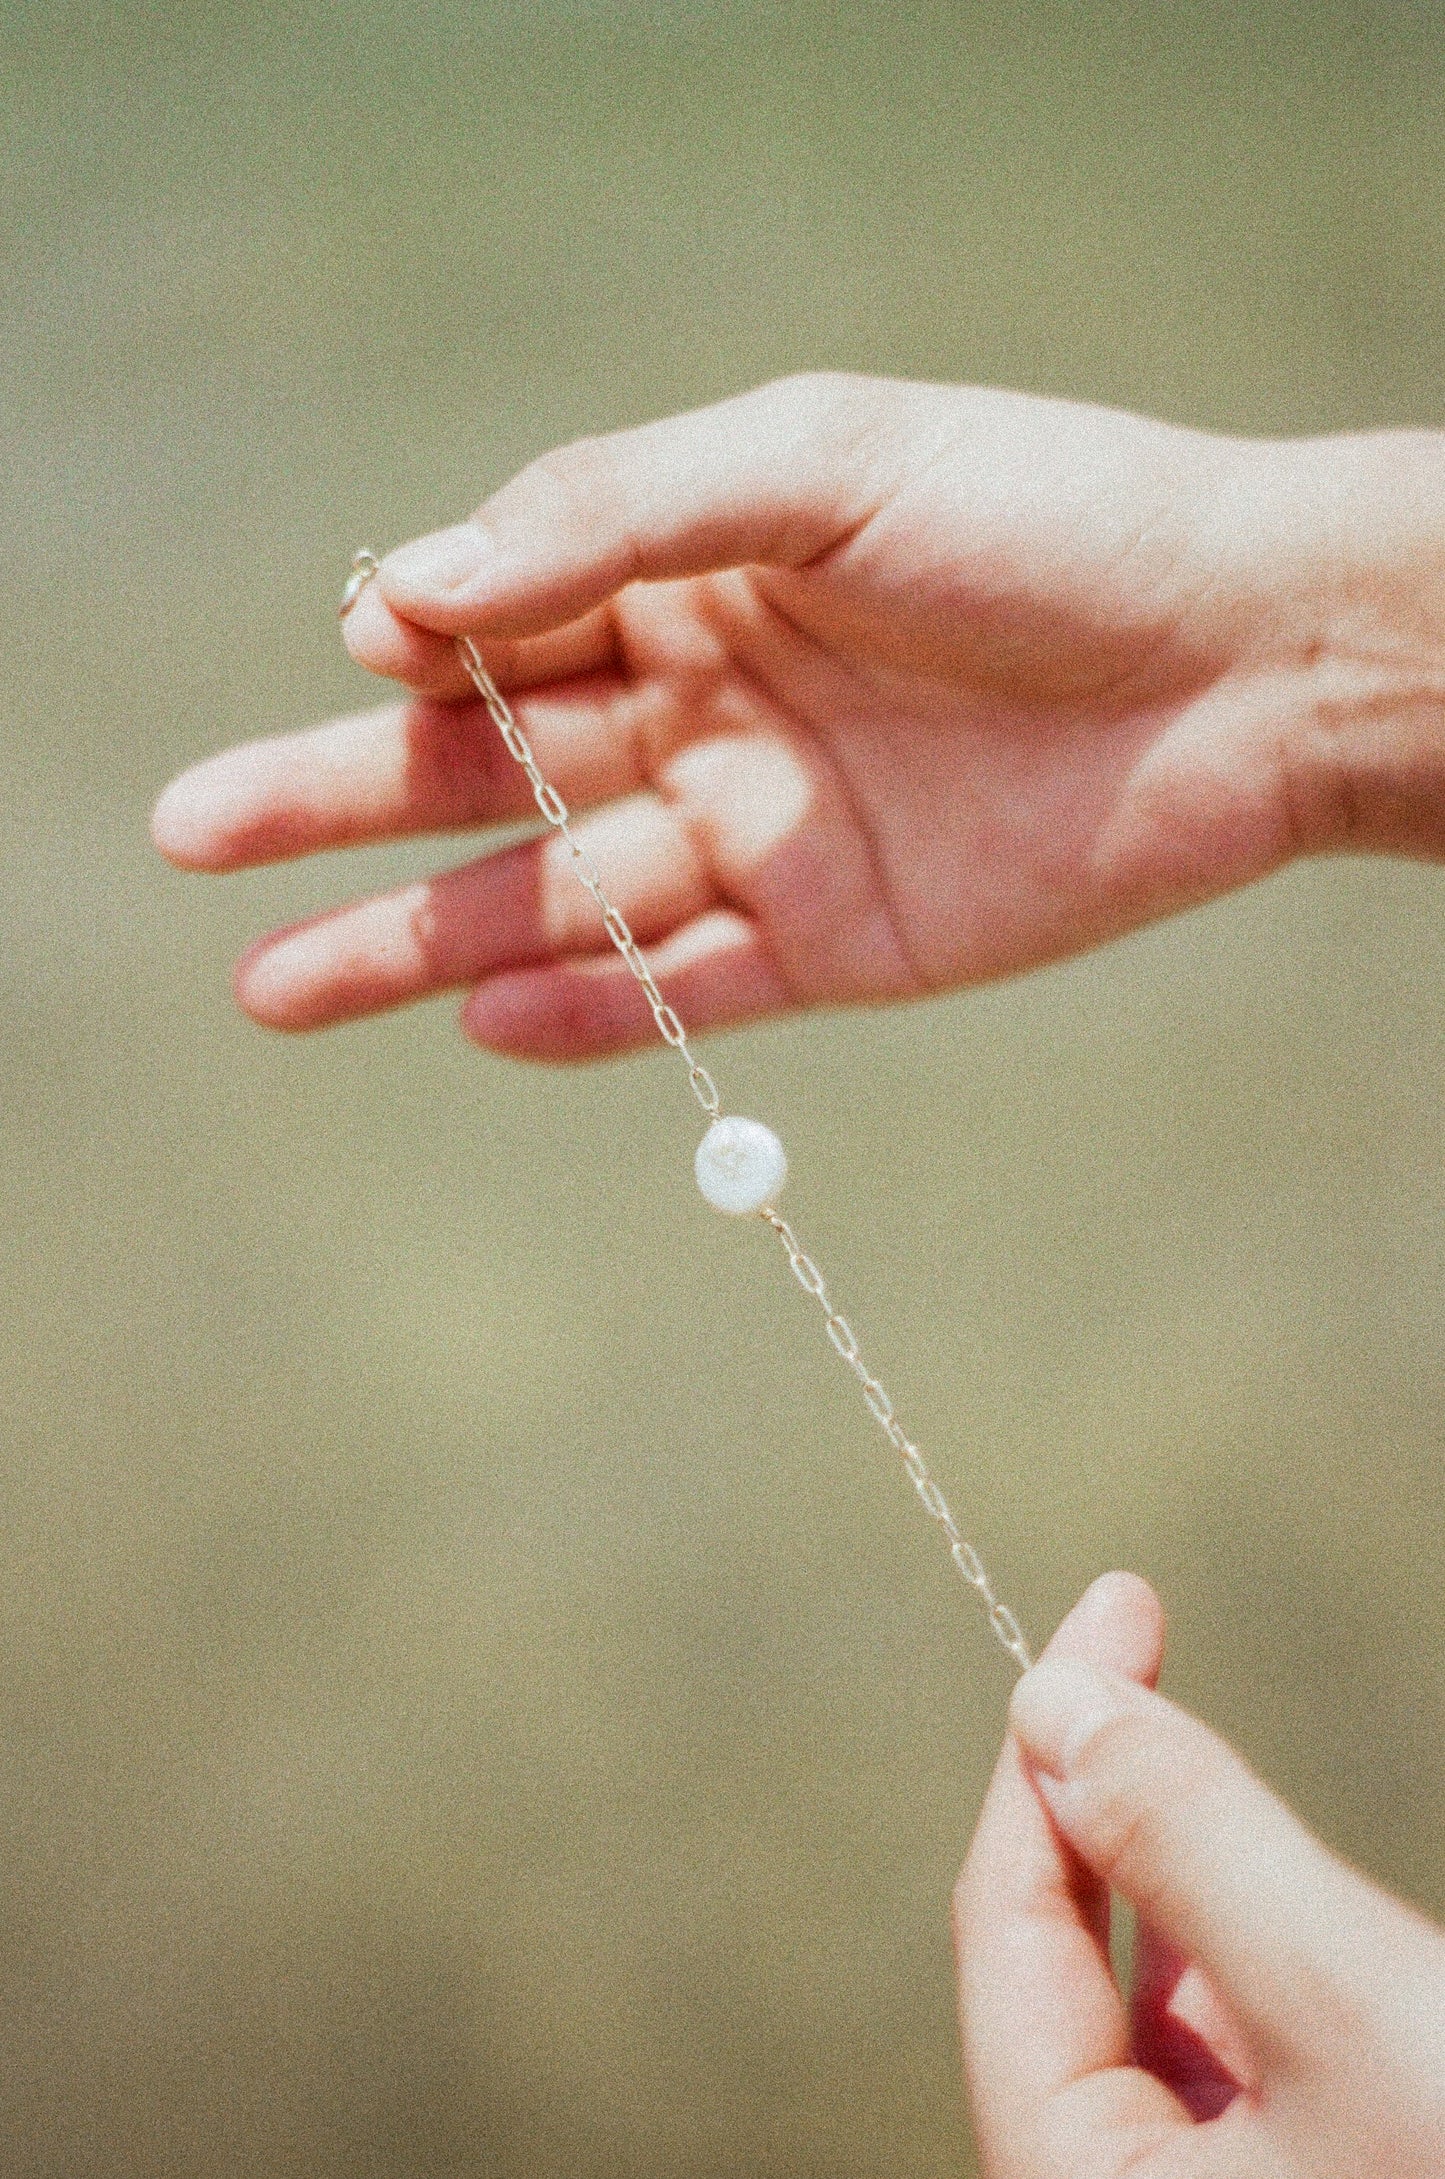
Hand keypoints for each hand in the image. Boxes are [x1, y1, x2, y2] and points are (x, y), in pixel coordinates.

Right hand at [152, 375, 1444, 1056]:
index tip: (368, 651)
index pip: (503, 619)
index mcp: (693, 572)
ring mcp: (762, 830)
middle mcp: (706, 706)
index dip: (417, 645)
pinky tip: (485, 1018)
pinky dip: (587, 1013)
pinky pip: (683, 988)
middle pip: (489, 771)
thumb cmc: (1051, 521)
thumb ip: (607, 516)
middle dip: (339, 807)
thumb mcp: (816, 464)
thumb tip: (404, 591)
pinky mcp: (836, 941)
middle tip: (193, 840)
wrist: (1254, 661)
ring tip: (279, 983)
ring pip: (558, 899)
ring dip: (421, 939)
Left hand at [956, 1573, 1444, 2177]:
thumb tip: (1060, 1702)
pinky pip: (1226, 2055)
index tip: (1112, 1610)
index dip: (1044, 1755)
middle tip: (1128, 1628)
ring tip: (1178, 1734)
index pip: (1008, 1933)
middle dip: (1094, 1787)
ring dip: (1164, 1861)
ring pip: (1148, 2003)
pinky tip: (1243, 1875)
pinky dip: (1232, 1949)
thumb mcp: (1353, 2009)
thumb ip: (1194, 1849)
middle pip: (1063, 1959)